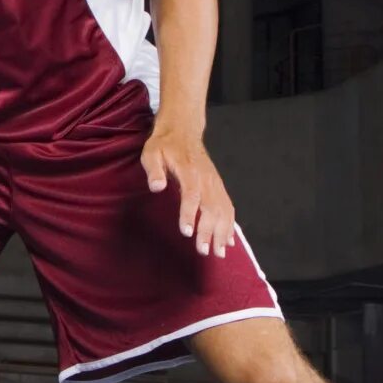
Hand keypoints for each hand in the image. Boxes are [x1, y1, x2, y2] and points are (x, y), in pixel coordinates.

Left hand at [142, 120, 234, 256]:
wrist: (183, 130)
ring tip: (220, 252)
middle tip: (204, 251)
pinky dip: (231, 224)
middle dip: (209, 230)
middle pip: (211, 207)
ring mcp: (215, 183)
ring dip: (223, 232)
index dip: (190, 213)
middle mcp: (206, 178)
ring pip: (223, 210)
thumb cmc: (163, 145)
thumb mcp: (151, 152)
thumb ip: (154, 170)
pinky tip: (230, 241)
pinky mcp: (218, 186)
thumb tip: (156, 187)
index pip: (192, 194)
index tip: (187, 231)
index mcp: (189, 170)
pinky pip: (228, 207)